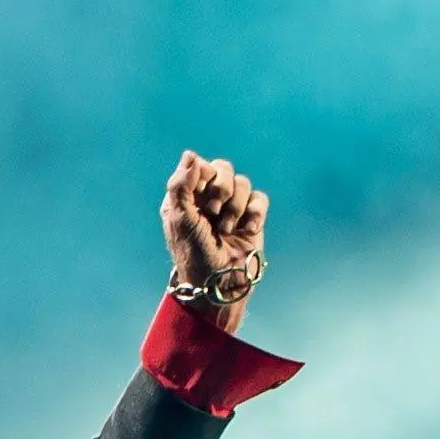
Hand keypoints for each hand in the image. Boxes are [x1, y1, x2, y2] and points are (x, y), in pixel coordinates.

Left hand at [160, 151, 269, 332]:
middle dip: (220, 190)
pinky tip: (246, 231)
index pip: (199, 165)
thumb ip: (180, 185)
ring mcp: (231, 207)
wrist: (219, 284)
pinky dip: (254, 214)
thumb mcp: (180, 219)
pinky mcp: (251, 218)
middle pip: (223, 168)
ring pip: (242, 183)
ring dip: (235, 207)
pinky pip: (259, 199)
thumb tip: (190, 154)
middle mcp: (208, 198)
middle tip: (211, 214)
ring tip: (225, 230)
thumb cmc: (193, 254)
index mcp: (186, 196)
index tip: (198, 200)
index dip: (202, 177)